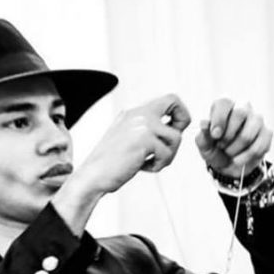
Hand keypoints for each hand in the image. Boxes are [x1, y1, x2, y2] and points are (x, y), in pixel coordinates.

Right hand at [73, 94, 190, 195]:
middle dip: (181, 125)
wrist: (93, 175)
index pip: (169, 98)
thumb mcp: (130, 138)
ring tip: (151, 163)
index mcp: (135, 111)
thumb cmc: (112, 162)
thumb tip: (175, 129)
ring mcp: (142, 124)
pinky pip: (167, 153)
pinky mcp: (144, 139)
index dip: (180, 114)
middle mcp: (139, 113)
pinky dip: (158, 165)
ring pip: (176, 137)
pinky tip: (142, 167)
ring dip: (168, 156)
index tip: (174, 132)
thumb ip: (148, 129)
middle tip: (168, 145)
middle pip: (175, 102)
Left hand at [196, 99, 272, 178]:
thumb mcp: (205, 145)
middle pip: (240, 113)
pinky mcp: (267, 133)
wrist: (230, 164)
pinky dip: (245, 157)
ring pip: (248, 134)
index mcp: (226, 105)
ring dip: (235, 149)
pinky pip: (258, 147)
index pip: (225, 102)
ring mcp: (257, 120)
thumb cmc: (215, 149)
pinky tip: (239, 159)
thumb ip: (203, 134)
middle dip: (228, 135)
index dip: (219, 119)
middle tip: (221, 146)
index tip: (215, 135)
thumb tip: (204, 123)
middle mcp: (243, 107)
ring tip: (229, 153)